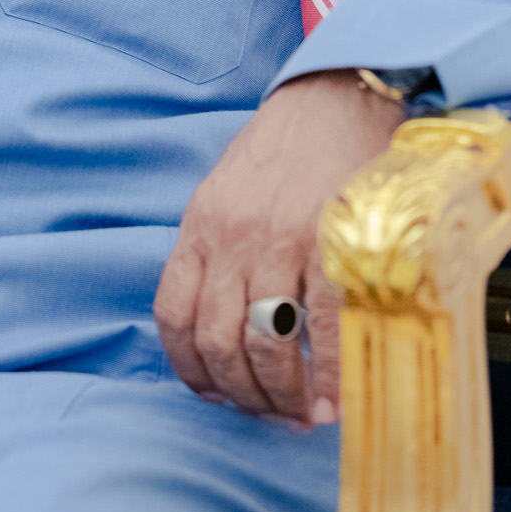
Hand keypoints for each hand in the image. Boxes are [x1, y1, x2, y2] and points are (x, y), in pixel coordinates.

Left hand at [153, 70, 403, 423]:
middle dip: (242, 396)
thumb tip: (228, 318)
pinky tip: (335, 399)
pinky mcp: (333, 244)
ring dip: (282, 396)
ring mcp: (282, 241)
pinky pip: (326, 330)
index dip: (191, 372)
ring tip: (303, 414)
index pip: (172, 316)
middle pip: (216, 343)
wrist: (337, 95)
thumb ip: (219, 247)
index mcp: (201, 225)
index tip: (217, 396)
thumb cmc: (287, 146)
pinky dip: (330, 377)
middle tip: (270, 416)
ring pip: (263, 345)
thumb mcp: (229, 190)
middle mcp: (232, 238)